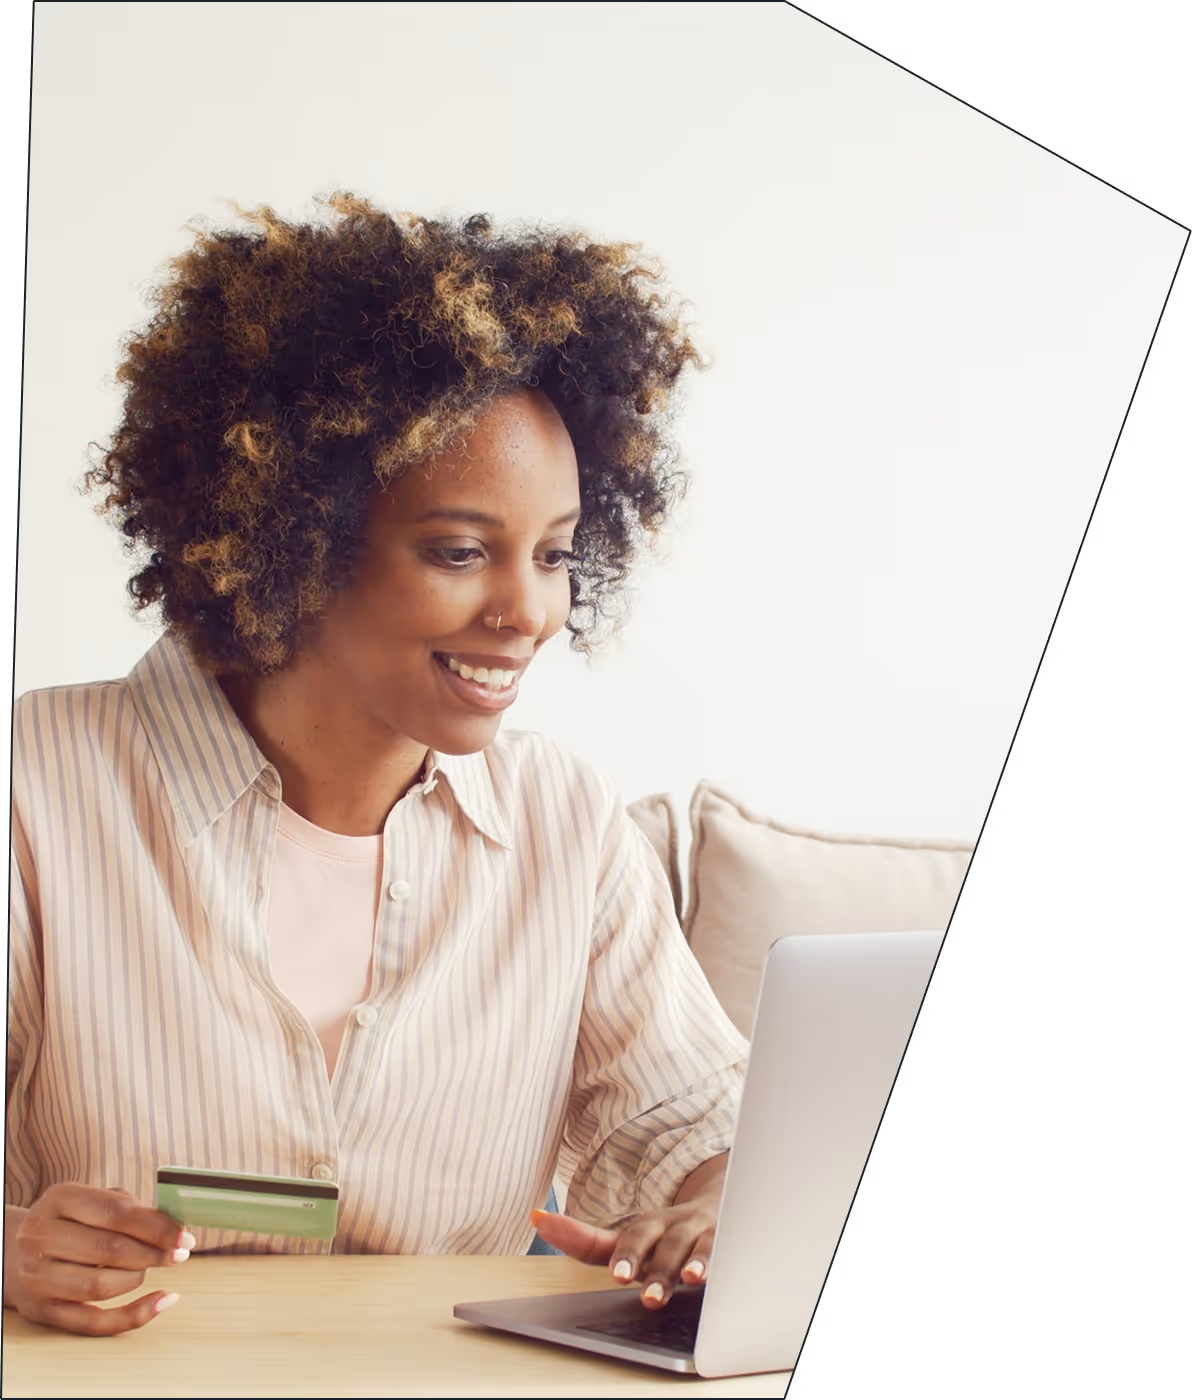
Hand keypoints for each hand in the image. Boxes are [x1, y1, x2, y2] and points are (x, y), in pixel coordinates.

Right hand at [4, 1186, 193, 1334]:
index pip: (117, 1212)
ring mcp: (38, 1278)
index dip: (157, 1225)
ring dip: (139, 1277)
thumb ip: (130, 1207)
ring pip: (101, 1286)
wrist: (13, 1252)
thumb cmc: (69, 1222)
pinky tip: (161, 1301)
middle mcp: (41, 1237)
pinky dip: (133, 1316)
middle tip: (180, 1253)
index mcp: (59, 1199)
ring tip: (152, 1267)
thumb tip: (175, 1225)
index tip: (185, 1234)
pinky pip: (93, 1322)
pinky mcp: (42, 1311)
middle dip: (154, 1252)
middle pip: (110, 1249)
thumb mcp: (91, 1200)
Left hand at [530, 1152, 727, 1308]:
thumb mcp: (629, 1239)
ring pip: (701, 1247)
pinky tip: (726, 1276)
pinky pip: (733, 1254)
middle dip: (656, 1266)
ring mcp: (706, 1236)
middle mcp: (677, 1227)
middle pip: (665, 1244)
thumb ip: (587, 1239)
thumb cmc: (664, 1237)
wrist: (719, 1209)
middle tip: (646, 1290)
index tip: (618, 1275)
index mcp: (650, 1225)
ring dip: (696, 1262)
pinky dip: (727, 1264)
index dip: (626, 1255)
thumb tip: (536, 1217)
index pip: (634, 1236)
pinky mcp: (732, 1246)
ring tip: (691, 1278)